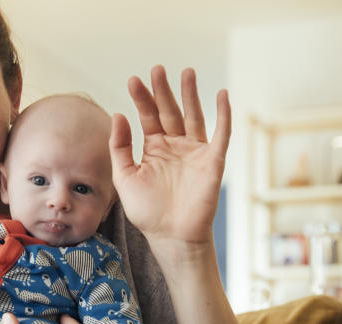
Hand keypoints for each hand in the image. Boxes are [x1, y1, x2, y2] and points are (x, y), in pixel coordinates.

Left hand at [109, 65, 230, 250]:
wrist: (172, 237)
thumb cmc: (148, 212)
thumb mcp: (125, 178)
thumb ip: (120, 148)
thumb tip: (117, 115)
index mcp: (154, 149)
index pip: (148, 116)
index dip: (141, 99)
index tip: (133, 80)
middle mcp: (175, 146)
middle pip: (170, 111)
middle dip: (164, 90)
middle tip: (157, 69)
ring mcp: (195, 152)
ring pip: (194, 116)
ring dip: (191, 94)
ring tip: (186, 72)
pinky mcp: (213, 161)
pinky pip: (220, 133)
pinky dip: (223, 114)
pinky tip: (221, 94)